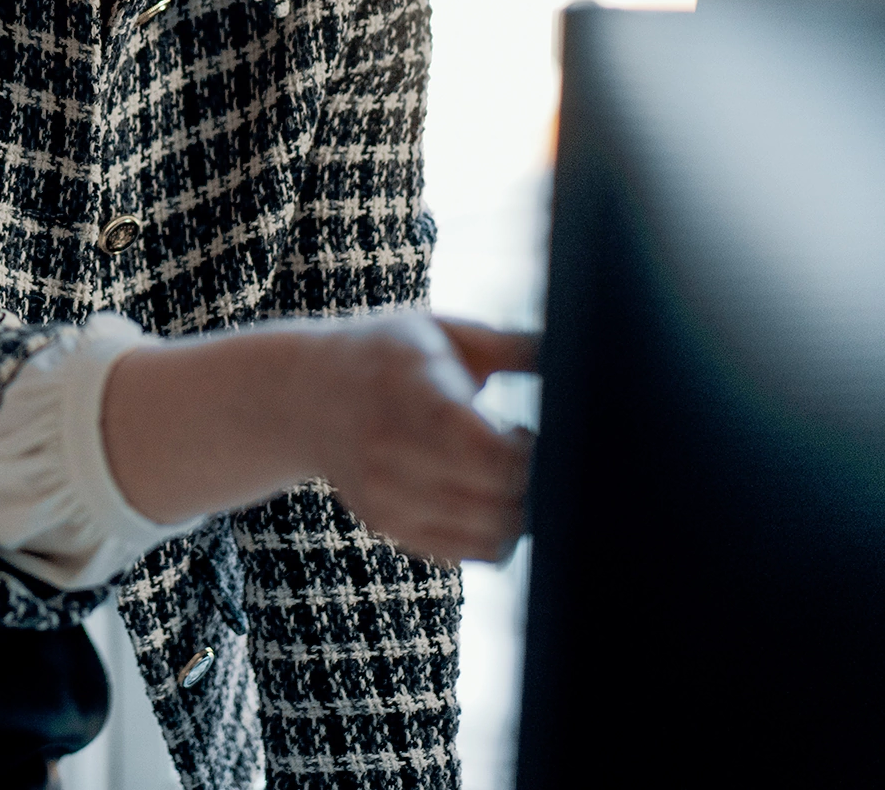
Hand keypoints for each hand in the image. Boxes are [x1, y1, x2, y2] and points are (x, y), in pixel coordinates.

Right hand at [294, 313, 535, 564]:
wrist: (304, 398)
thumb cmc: (389, 356)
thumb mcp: (440, 332)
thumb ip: (511, 346)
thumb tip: (580, 352)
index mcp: (409, 389)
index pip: (485, 450)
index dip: (527, 453)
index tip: (528, 431)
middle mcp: (390, 449)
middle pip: (496, 498)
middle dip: (536, 485)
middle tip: (529, 453)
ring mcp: (386, 495)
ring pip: (492, 534)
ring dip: (522, 512)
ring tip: (510, 474)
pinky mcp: (390, 526)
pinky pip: (471, 552)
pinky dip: (500, 535)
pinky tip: (492, 497)